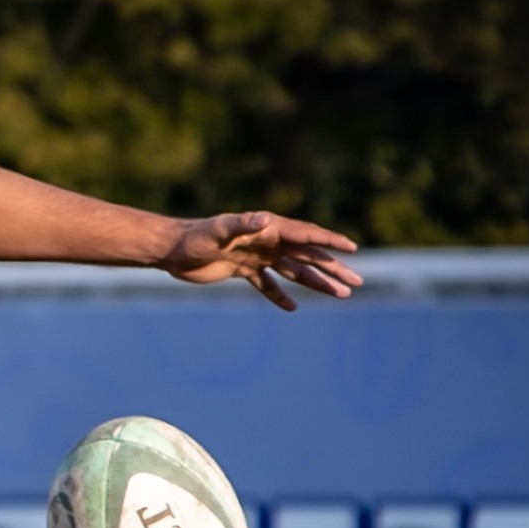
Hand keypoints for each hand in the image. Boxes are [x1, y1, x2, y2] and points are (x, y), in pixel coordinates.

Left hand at [162, 212, 362, 311]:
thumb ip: (242, 224)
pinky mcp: (243, 271)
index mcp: (267, 229)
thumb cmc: (194, 237)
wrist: (173, 250)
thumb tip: (265, 220)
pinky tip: (292, 307)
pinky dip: (279, 295)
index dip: (329, 241)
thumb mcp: (217, 230)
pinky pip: (268, 285)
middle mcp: (267, 241)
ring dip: (316, 283)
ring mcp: (257, 256)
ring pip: (294, 271)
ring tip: (339, 295)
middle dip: (332, 269)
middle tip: (356, 283)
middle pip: (307, 256)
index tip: (352, 248)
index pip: (305, 235)